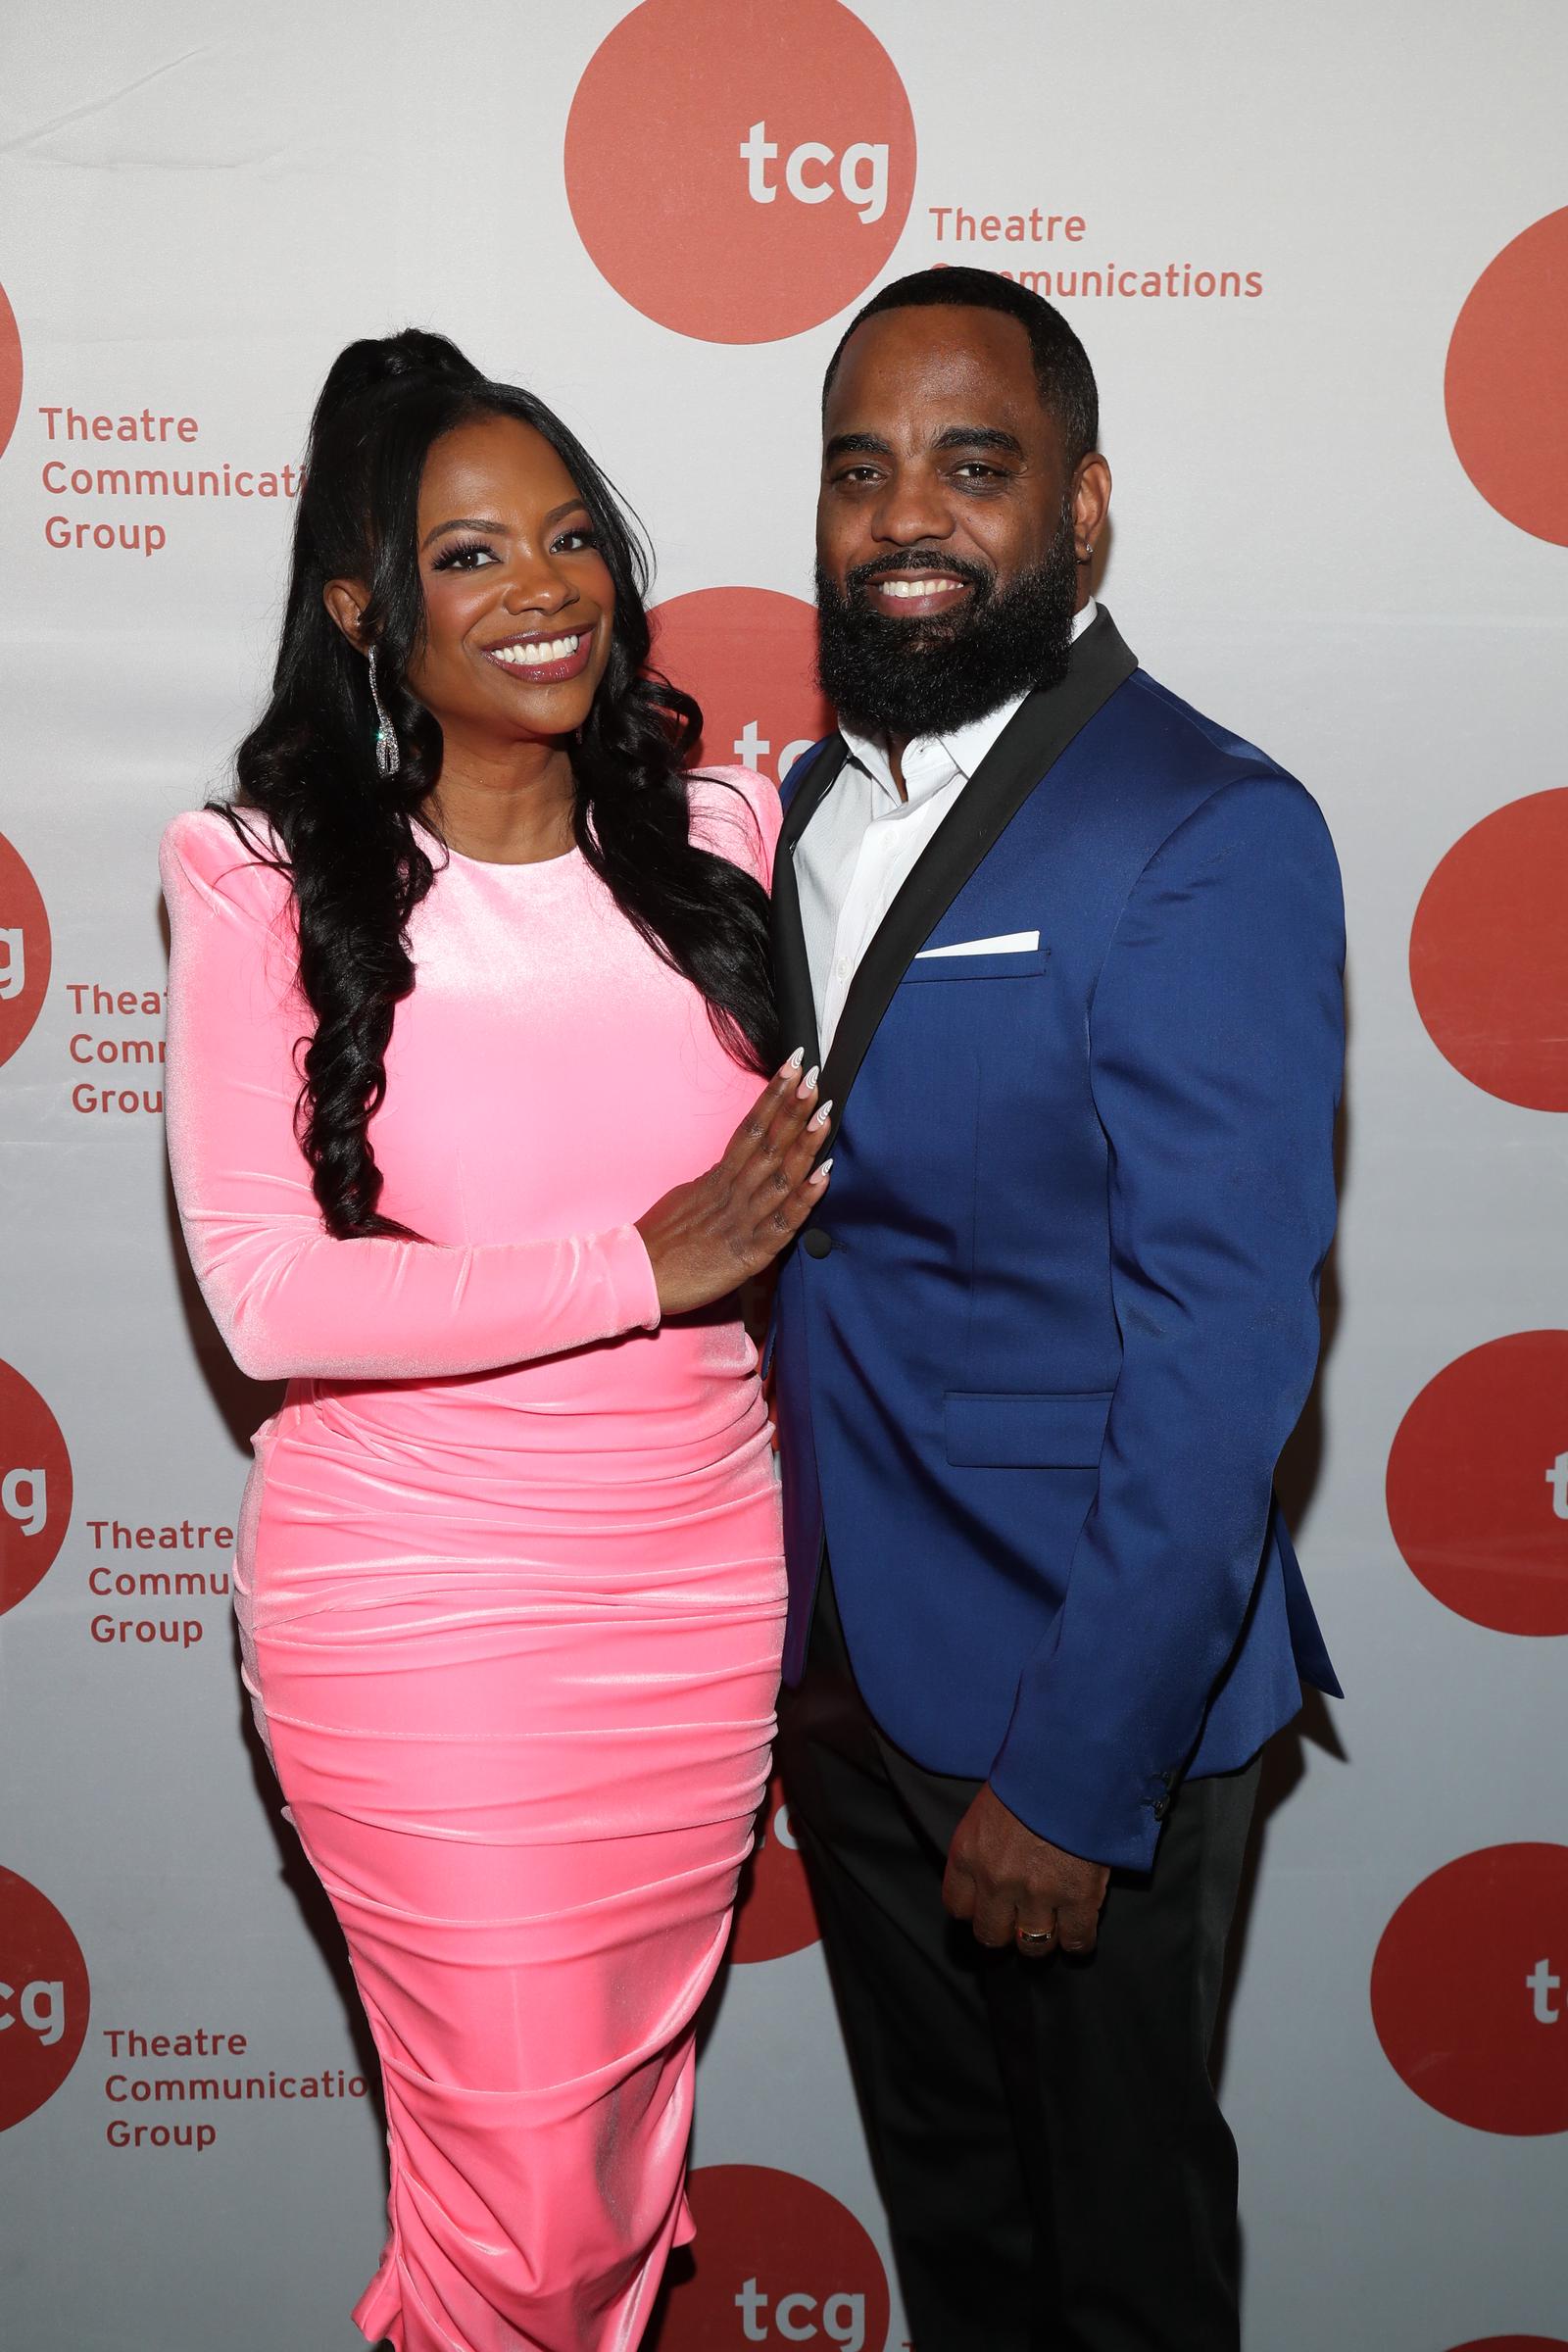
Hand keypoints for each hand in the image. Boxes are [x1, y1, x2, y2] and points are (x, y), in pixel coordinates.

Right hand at [636, 1053, 831, 1316]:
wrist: (639, 1277)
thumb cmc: (660, 1240)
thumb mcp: (687, 1197)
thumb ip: (716, 1181)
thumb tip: (736, 1167)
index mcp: (718, 1177)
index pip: (751, 1128)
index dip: (773, 1097)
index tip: (793, 1067)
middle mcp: (732, 1191)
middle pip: (768, 1143)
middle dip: (793, 1108)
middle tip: (813, 1075)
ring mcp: (742, 1220)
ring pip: (779, 1175)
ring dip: (804, 1143)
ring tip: (825, 1113)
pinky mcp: (750, 1253)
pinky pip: (782, 1222)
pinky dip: (805, 1198)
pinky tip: (824, 1175)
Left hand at [942, 1784, 1110, 1956]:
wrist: (1073, 1761)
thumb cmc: (1030, 1774)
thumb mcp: (988, 1806)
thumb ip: (983, 1846)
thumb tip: (990, 1873)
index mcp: (968, 1853)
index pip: (957, 1907)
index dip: (976, 1909)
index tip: (990, 1904)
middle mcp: (995, 1880)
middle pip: (991, 1935)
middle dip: (1006, 1930)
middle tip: (1021, 1918)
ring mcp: (1036, 1893)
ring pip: (1033, 1946)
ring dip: (1042, 1937)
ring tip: (1053, 1923)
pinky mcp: (1078, 1898)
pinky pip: (1076, 1941)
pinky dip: (1079, 1940)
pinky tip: (1079, 1928)